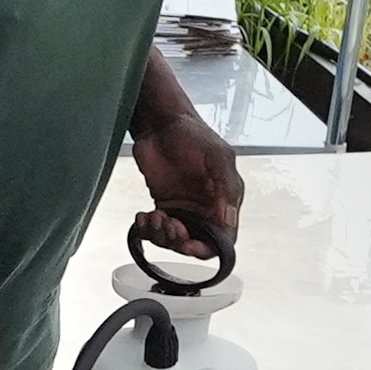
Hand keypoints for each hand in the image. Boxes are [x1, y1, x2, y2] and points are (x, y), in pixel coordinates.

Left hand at [128, 81, 242, 262]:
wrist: (158, 123)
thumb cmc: (191, 132)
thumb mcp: (218, 156)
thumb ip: (227, 188)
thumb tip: (227, 220)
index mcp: (225, 198)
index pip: (223, 237)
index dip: (206, 247)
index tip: (188, 243)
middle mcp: (206, 206)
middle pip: (196, 243)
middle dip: (180, 242)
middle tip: (169, 225)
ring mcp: (184, 207)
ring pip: (174, 240)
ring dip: (161, 235)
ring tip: (154, 217)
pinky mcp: (164, 204)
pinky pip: (156, 230)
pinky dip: (147, 230)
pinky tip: (143, 217)